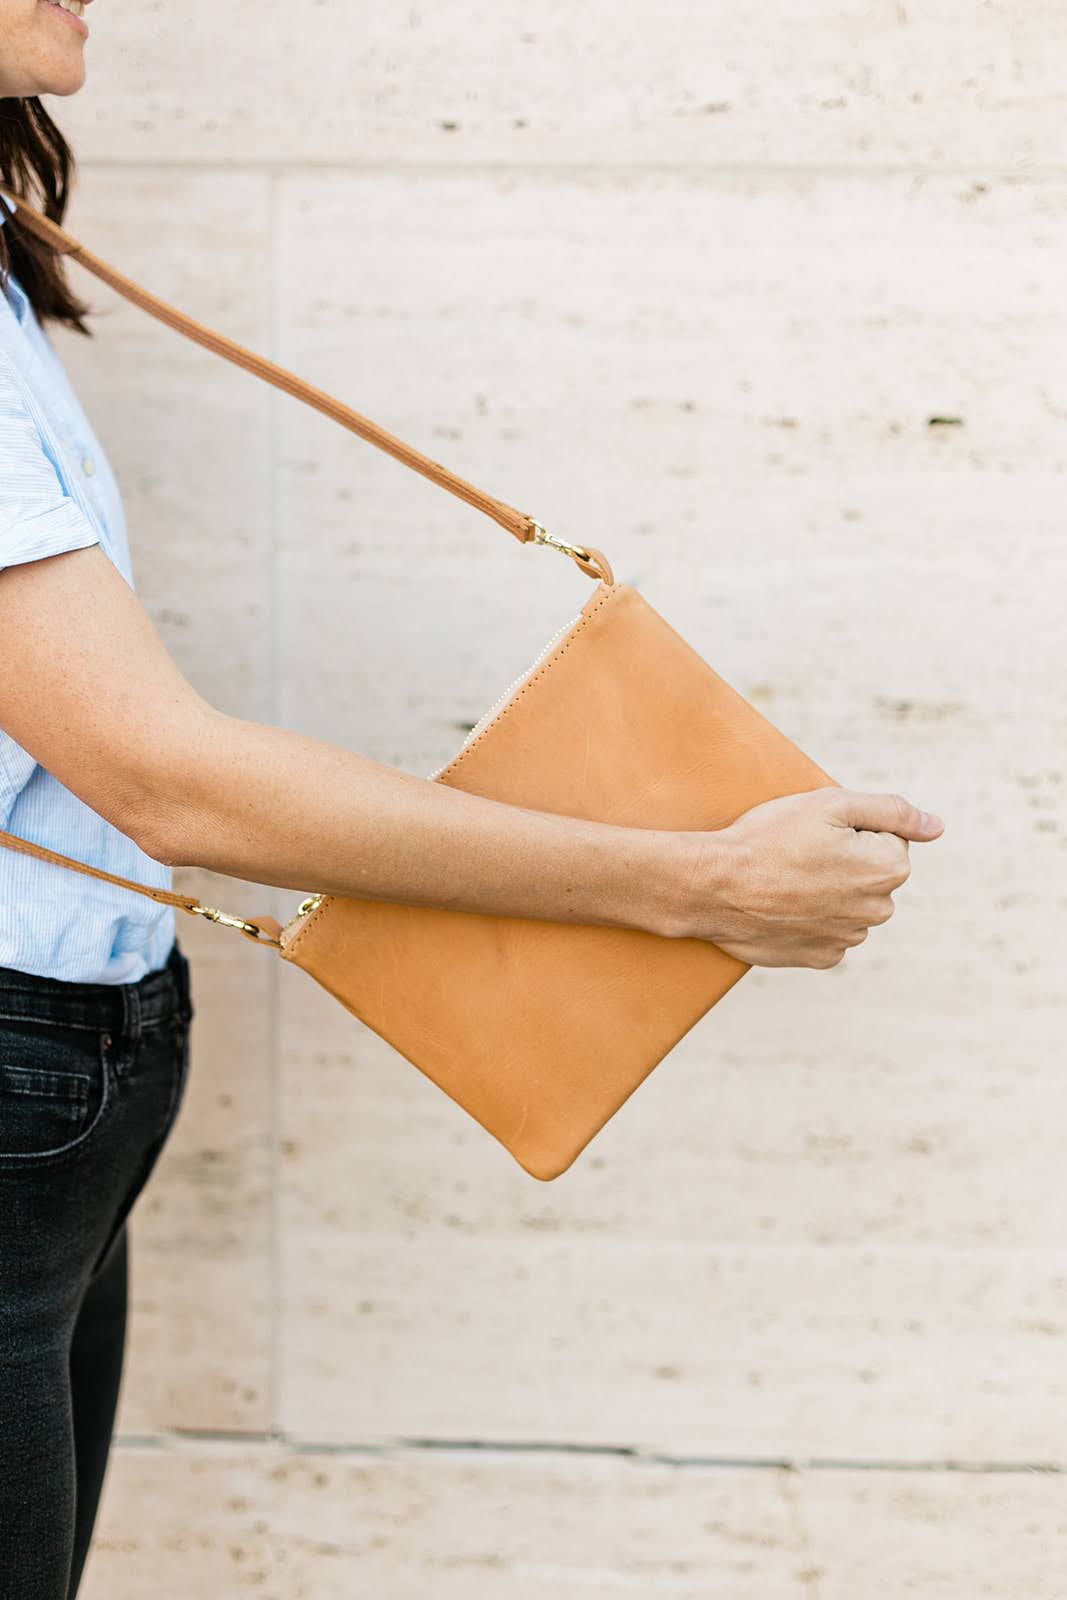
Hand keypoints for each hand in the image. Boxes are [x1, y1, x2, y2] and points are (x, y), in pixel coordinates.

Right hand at [677, 788, 943, 967]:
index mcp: (888, 869)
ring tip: (787, 878)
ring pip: (850, 904)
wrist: (713, 886)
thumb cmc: (769, 838)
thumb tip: (938, 825)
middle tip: (798, 853)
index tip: (817, 833)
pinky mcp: (821, 958)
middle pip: (872, 874)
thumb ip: (893, 811)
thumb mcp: (831, 804)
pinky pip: (829, 932)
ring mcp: (849, 939)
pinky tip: (783, 905)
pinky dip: (811, 918)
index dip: (852, 830)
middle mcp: (878, 910)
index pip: (889, 839)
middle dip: (845, 862)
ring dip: (828, 891)